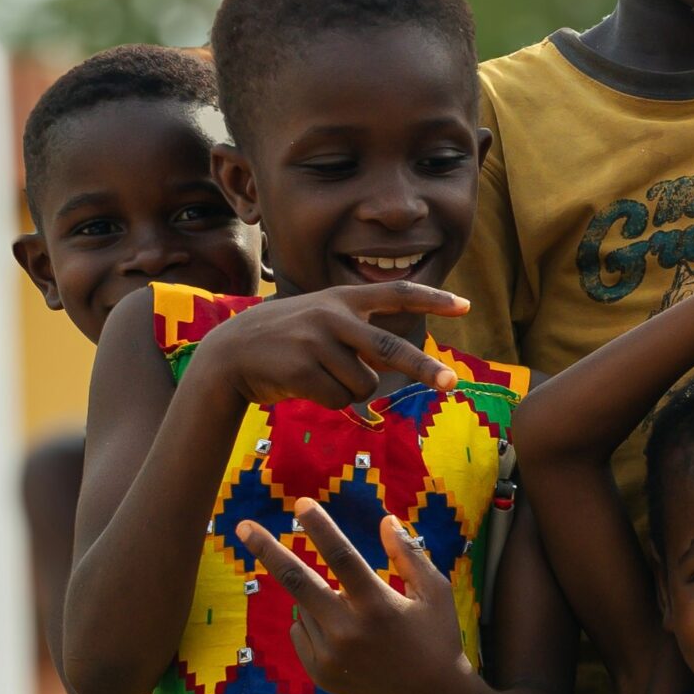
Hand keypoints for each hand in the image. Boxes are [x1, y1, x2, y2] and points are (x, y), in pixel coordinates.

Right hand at [201, 284, 467, 412]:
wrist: (228, 356)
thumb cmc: (283, 342)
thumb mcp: (319, 319)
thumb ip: (356, 331)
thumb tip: (397, 361)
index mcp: (341, 298)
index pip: (396, 292)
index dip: (432, 299)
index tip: (465, 305)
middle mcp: (332, 315)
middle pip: (390, 346)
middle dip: (423, 368)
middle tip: (451, 383)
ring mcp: (315, 341)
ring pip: (364, 384)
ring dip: (350, 390)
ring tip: (319, 375)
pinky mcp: (301, 368)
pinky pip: (340, 399)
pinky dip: (330, 401)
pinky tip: (303, 385)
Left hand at [236, 504, 469, 693]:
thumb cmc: (437, 638)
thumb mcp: (435, 593)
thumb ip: (409, 555)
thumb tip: (385, 520)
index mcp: (378, 606)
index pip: (341, 557)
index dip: (320, 528)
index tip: (300, 504)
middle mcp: (348, 630)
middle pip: (298, 581)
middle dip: (267, 550)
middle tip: (243, 527)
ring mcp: (330, 654)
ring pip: (304, 608)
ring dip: (318, 599)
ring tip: (353, 617)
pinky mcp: (319, 672)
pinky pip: (301, 632)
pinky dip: (313, 622)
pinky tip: (343, 635)